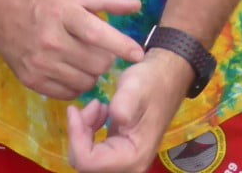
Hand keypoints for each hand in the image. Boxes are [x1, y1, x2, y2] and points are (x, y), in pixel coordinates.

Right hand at [0, 0, 142, 99]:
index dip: (120, 45)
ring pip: (85, 82)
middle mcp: (51, 40)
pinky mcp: (31, 80)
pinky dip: (77, 85)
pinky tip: (73, 71)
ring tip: (86, 61)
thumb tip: (137, 5)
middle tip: (102, 52)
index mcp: (64, 13)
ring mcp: (40, 63)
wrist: (0, 10)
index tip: (138, 54)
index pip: (96, 34)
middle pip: (95, 63)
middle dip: (107, 60)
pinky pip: (67, 93)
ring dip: (93, 74)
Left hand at [66, 52, 195, 172]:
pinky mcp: (118, 152)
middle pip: (85, 163)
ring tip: (97, 106)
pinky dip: (88, 132)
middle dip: (79, 134)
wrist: (166, 78)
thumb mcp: (136, 86)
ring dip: (83, 131)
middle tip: (90, 106)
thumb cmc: (152, 82)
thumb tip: (117, 117)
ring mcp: (123, 160)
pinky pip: (92, 151)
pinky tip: (100, 112)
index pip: (88, 162)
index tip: (75, 110)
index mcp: (132, 157)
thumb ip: (125, 103)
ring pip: (86, 157)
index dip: (76, 137)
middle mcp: (128, 166)